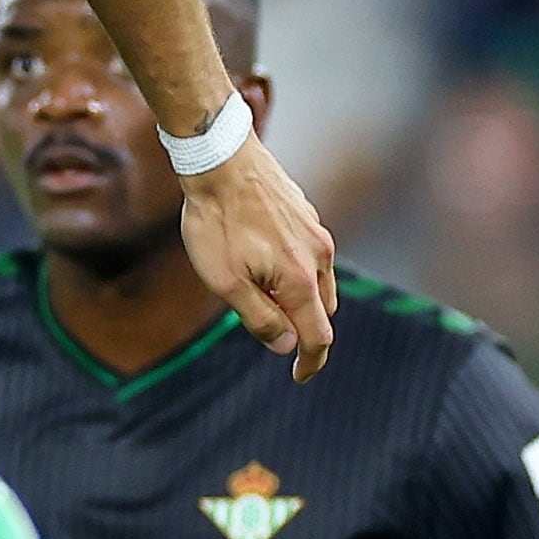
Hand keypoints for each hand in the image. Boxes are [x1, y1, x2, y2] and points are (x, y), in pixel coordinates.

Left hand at [176, 141, 336, 380]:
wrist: (221, 161)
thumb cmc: (216, 222)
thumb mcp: (224, 280)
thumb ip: (258, 316)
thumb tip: (285, 346)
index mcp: (300, 279)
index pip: (318, 335)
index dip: (310, 361)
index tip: (298, 377)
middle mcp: (319, 256)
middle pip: (322, 310)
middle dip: (302, 328)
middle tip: (267, 331)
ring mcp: (316, 233)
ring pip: (319, 282)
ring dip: (299, 299)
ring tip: (260, 294)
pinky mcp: (307, 215)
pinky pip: (310, 256)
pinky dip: (296, 272)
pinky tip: (263, 261)